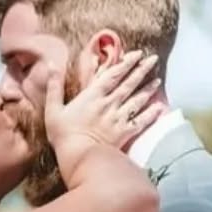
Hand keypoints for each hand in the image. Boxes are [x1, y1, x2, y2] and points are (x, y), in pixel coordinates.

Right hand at [45, 50, 163, 181]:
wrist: (79, 157)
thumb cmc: (63, 135)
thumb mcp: (53, 109)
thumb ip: (54, 86)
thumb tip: (50, 63)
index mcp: (93, 95)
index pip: (113, 74)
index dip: (126, 62)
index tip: (137, 54)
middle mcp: (109, 103)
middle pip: (129, 83)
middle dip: (142, 69)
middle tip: (153, 59)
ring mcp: (118, 118)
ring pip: (138, 99)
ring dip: (149, 88)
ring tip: (158, 80)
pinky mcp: (124, 133)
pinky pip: (141, 121)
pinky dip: (152, 113)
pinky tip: (160, 107)